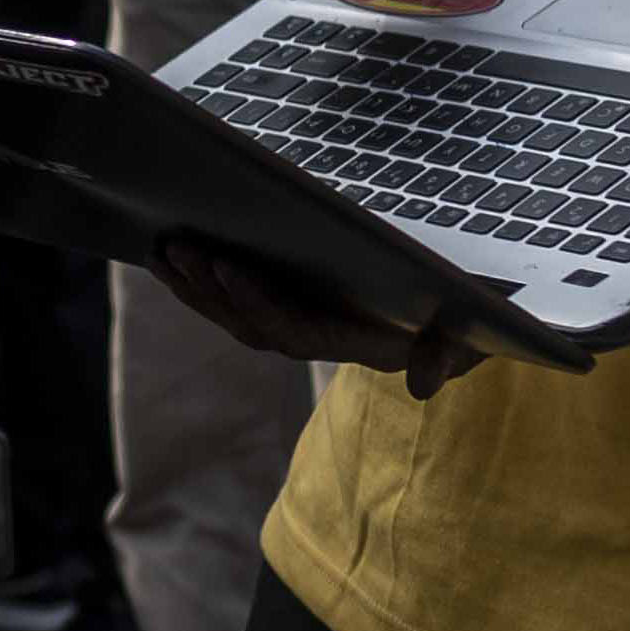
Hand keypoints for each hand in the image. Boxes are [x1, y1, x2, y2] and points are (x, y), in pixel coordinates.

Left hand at [157, 239, 478, 392]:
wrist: (454, 332)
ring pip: (233, 315)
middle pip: (250, 323)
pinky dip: (200, 283)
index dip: (258, 301)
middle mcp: (316, 341)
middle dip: (211, 288)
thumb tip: (424, 382)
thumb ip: (448, 356)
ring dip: (194, 285)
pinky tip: (170, 257)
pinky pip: (232, 305)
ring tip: (162, 250)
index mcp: (351, 343)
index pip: (294, 330)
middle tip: (176, 248)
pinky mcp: (283, 313)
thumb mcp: (467, 338)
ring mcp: (295, 328)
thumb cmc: (461, 326)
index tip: (228, 265)